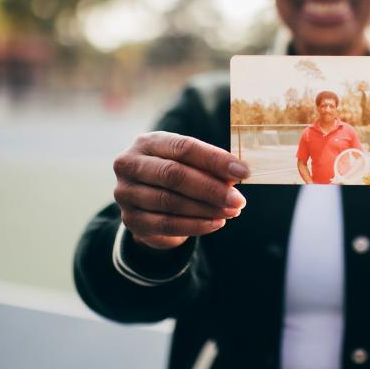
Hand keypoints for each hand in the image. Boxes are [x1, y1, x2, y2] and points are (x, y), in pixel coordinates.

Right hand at [112, 132, 249, 249]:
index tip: (243, 172)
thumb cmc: (174, 174)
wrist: (146, 201)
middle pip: (174, 175)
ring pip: (170, 202)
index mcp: (147, 142)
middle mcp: (130, 164)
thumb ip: (209, 167)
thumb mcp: (189, 163)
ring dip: (206, 209)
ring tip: (231, 212)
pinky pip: (166, 224)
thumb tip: (237, 174)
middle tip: (238, 199)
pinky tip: (216, 224)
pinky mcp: (130, 219)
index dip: (215, 160)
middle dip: (211, 188)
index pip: (184, 148)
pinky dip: (195, 226)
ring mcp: (126, 193)